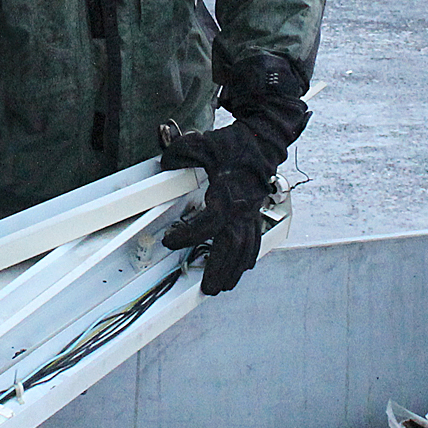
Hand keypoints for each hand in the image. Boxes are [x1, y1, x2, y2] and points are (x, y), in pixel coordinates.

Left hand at [160, 53, 308, 296]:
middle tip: (208, 288)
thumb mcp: (201, 142)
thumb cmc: (233, 143)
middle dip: (220, 269)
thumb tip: (165, 162)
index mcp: (227, 194)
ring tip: (222, 286)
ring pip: (246, 248)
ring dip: (235, 270)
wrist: (263, 139)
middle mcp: (242, 208)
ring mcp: (252, 211)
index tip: (169, 241)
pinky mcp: (256, 211)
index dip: (188, 235)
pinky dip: (249, 257)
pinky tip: (244, 268)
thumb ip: (179, 153)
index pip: (207, 223)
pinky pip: (255, 240)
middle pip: (232, 246)